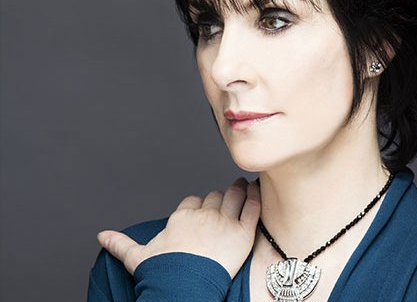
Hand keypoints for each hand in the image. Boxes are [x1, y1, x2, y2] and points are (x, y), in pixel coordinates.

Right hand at [96, 177, 260, 278]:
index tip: (202, 207)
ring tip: (243, 187)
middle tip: (227, 198)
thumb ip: (121, 243)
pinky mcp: (242, 233)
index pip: (193, 201)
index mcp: (182, 217)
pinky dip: (256, 199)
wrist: (182, 288)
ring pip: (234, 196)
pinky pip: (252, 209)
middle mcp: (203, 215)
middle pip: (215, 197)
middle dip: (220, 197)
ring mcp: (224, 222)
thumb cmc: (161, 273)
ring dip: (239, 190)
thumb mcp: (137, 257)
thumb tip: (101, 236)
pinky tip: (256, 193)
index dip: (199, 204)